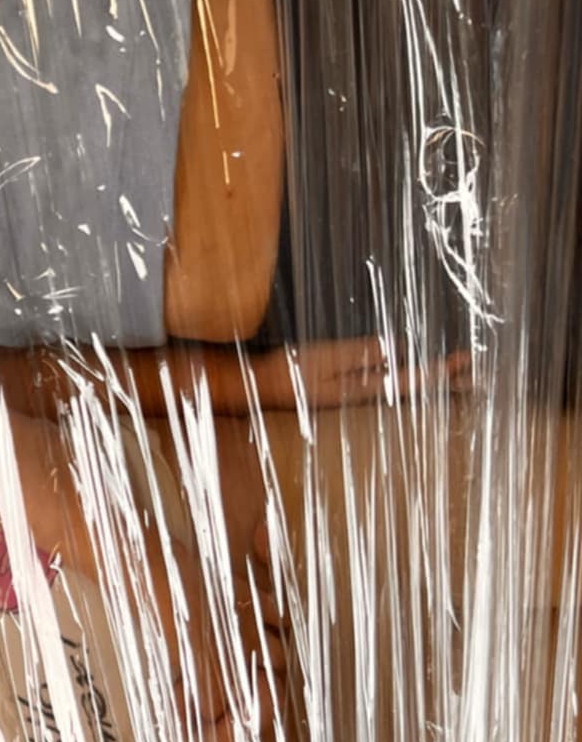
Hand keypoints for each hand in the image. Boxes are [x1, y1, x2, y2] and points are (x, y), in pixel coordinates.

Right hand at [241, 339, 472, 411]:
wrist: (259, 386)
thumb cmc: (289, 372)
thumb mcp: (324, 359)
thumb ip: (360, 354)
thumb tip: (398, 348)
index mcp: (366, 388)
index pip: (414, 380)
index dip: (441, 372)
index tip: (466, 360)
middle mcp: (368, 393)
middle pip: (418, 389)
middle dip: (449, 382)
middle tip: (482, 376)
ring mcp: (359, 391)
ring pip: (408, 387)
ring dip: (435, 382)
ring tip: (461, 377)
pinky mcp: (349, 386)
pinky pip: (392, 384)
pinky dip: (413, 378)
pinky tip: (416, 373)